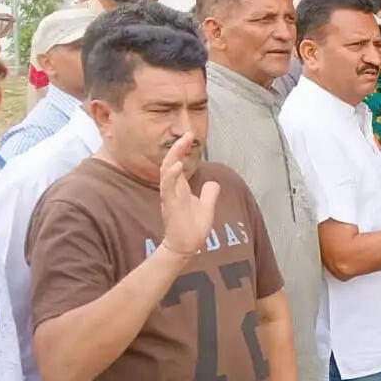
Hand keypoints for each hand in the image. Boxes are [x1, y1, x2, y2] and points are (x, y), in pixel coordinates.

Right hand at [160, 133, 218, 256]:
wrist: (187, 245)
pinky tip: (176, 165)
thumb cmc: (192, 226)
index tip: (190, 136)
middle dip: (178, 148)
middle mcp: (173, 189)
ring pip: (166, 172)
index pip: (178, 163)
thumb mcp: (205, 205)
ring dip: (173, 157)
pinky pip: (167, 187)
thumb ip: (209, 193)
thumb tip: (213, 183)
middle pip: (171, 163)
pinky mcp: (169, 204)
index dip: (182, 150)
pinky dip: (171, 175)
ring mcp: (170, 196)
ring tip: (181, 144)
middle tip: (187, 134)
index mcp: (180, 188)